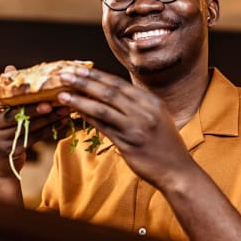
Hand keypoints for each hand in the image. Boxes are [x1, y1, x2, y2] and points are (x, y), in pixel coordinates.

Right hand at [0, 65, 70, 185]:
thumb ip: (2, 95)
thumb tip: (10, 67)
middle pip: (14, 114)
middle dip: (34, 108)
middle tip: (51, 102)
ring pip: (28, 126)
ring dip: (48, 118)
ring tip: (63, 109)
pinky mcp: (13, 150)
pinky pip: (35, 136)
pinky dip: (50, 129)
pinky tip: (62, 121)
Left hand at [57, 65, 193, 189]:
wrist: (177, 171)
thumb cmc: (166, 145)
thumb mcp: (158, 118)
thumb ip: (138, 105)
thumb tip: (112, 94)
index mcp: (152, 102)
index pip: (119, 84)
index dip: (97, 75)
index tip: (80, 69)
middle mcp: (144, 111)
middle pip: (109, 91)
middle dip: (85, 81)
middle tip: (65, 74)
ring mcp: (136, 127)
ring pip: (103, 108)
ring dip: (80, 99)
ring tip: (62, 93)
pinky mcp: (128, 143)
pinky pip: (103, 127)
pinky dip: (88, 117)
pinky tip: (75, 112)